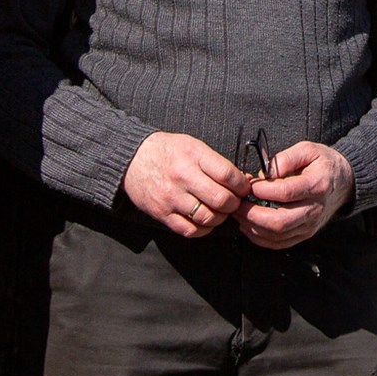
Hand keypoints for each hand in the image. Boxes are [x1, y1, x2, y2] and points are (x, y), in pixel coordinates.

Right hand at [123, 132, 251, 237]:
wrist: (132, 159)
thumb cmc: (167, 151)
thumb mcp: (193, 145)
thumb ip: (216, 163)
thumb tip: (243, 180)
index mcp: (193, 156)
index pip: (228, 175)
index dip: (242, 185)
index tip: (244, 188)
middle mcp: (183, 177)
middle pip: (221, 199)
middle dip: (234, 204)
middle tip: (234, 202)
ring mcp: (171, 197)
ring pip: (208, 217)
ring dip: (220, 218)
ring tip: (220, 211)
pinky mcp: (162, 213)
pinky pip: (190, 230)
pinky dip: (203, 229)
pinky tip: (205, 220)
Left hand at [236, 141, 353, 248]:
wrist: (344, 182)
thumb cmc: (323, 164)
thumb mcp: (308, 150)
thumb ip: (286, 158)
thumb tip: (266, 173)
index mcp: (317, 185)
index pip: (286, 193)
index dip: (263, 191)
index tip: (249, 185)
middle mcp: (314, 209)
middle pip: (280, 221)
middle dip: (252, 215)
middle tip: (237, 204)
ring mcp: (310, 225)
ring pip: (277, 235)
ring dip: (253, 227)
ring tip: (239, 214)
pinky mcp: (304, 234)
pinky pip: (279, 243)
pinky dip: (260, 238)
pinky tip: (249, 226)